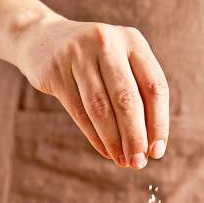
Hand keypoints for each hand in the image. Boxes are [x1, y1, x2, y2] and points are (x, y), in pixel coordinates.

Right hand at [15, 18, 168, 168]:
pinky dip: (95, 136)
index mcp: (132, 40)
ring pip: (101, 107)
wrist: (44, 39)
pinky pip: (79, 111)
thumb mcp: (122, 63)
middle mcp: (107, 42)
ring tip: (123, 161)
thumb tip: (151, 146)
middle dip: (135, 136)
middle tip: (138, 163)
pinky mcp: (56, 71)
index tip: (156, 151)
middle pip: (127, 98)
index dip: (159, 122)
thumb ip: (139, 95)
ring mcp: (78, 55)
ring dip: (114, 140)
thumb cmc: (96, 60)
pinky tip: (106, 151)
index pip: (154, 86)